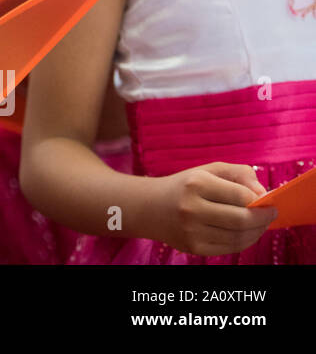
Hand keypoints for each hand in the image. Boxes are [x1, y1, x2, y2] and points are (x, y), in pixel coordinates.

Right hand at [150, 162, 277, 256]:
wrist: (148, 207)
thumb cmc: (184, 186)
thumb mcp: (207, 171)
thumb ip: (239, 174)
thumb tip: (263, 194)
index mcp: (196, 184)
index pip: (241, 196)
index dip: (260, 199)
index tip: (267, 200)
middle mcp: (191, 208)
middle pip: (242, 219)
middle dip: (263, 218)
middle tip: (271, 214)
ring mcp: (191, 231)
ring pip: (239, 237)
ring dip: (256, 231)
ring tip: (260, 224)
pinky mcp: (193, 247)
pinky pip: (229, 248)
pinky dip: (244, 241)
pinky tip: (245, 233)